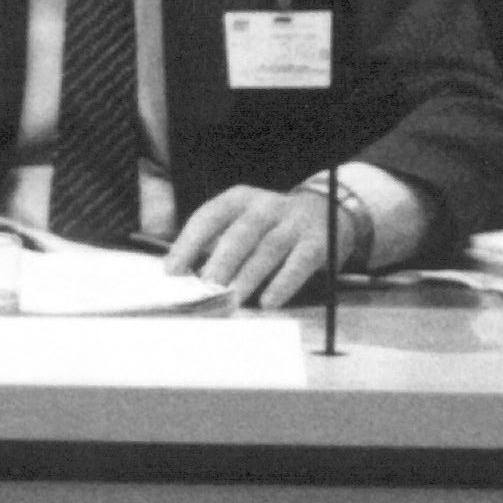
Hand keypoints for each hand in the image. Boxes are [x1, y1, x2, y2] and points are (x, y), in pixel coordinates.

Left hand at [168, 183, 353, 308]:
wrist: (331, 210)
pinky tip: (268, 302)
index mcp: (239, 199)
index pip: (208, 217)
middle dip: (220, 263)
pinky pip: (299, 263)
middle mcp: (266, 207)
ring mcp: (294, 223)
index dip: (188, 243)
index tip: (172, 271)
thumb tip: (182, 275)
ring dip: (248, 277)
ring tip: (231, 300)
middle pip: (239, 234)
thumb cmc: (271, 225)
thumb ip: (215, 242)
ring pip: (268, 250)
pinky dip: (283, 284)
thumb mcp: (242, 220)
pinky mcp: (318, 242)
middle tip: (204, 289)